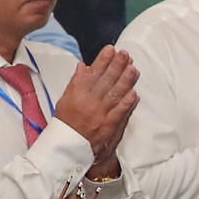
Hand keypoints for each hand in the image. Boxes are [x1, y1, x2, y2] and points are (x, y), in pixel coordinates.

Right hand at [51, 47, 139, 161]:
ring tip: (133, 69)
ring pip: (115, 94)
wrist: (69, 149)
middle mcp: (88, 103)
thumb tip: (83, 66)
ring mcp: (99, 115)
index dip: (103, 60)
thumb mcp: (64, 100)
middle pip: (106, 81)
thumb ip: (76, 83)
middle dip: (117, 66)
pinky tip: (134, 93)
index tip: (111, 49)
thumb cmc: (67, 123)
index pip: (92, 73)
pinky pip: (119, 113)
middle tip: (125, 54)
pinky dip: (127, 103)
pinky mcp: (108, 127)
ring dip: (125, 81)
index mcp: (77, 94)